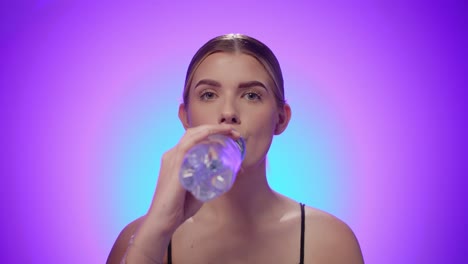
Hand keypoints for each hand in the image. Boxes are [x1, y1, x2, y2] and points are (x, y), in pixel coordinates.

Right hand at [129, 124, 240, 260]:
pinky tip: (214, 137)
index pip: (195, 138)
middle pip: (195, 133)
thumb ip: (208, 181)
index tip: (231, 137)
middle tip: (235, 134)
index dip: (213, 134)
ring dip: (213, 130)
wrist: (163, 221)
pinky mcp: (174, 166)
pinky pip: (187, 145)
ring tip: (230, 132)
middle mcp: (173, 155)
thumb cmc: (179, 208)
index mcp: (177, 159)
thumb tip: (228, 175)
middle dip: (217, 129)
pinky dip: (202, 138)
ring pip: (192, 135)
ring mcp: (172, 159)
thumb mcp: (198, 190)